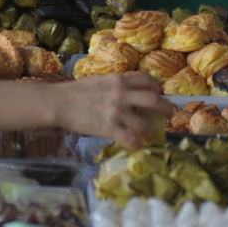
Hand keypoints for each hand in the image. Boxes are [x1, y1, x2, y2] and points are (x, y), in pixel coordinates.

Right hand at [57, 73, 172, 149]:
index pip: (147, 80)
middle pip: (154, 100)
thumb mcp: (100, 82)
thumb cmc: (75, 92)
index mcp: (119, 80)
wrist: (58, 103)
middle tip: (169, 116)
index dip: (157, 88)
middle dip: (166, 109)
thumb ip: (116, 86)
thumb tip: (128, 93)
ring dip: (150, 132)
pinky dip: (137, 145)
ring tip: (150, 136)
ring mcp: (116, 111)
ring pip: (144, 123)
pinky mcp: (108, 127)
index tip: (158, 95)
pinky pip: (130, 139)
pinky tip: (137, 147)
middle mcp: (121, 94)